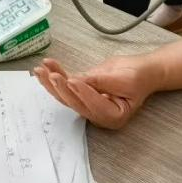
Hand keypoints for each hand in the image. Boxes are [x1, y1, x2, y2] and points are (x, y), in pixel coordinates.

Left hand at [32, 56, 160, 129]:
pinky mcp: (81, 93)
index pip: (93, 105)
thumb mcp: (123, 78)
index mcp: (113, 116)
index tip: (71, 79)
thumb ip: (100, 81)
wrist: (141, 71)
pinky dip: (56, 75)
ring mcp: (88, 105)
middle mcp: (98, 115)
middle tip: (50, 74)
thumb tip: (76, 80)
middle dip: (60, 88)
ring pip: (66, 95)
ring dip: (51, 82)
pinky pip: (66, 86)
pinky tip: (46, 66)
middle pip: (75, 102)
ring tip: (40, 70)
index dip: (81, 92)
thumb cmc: (137, 76)